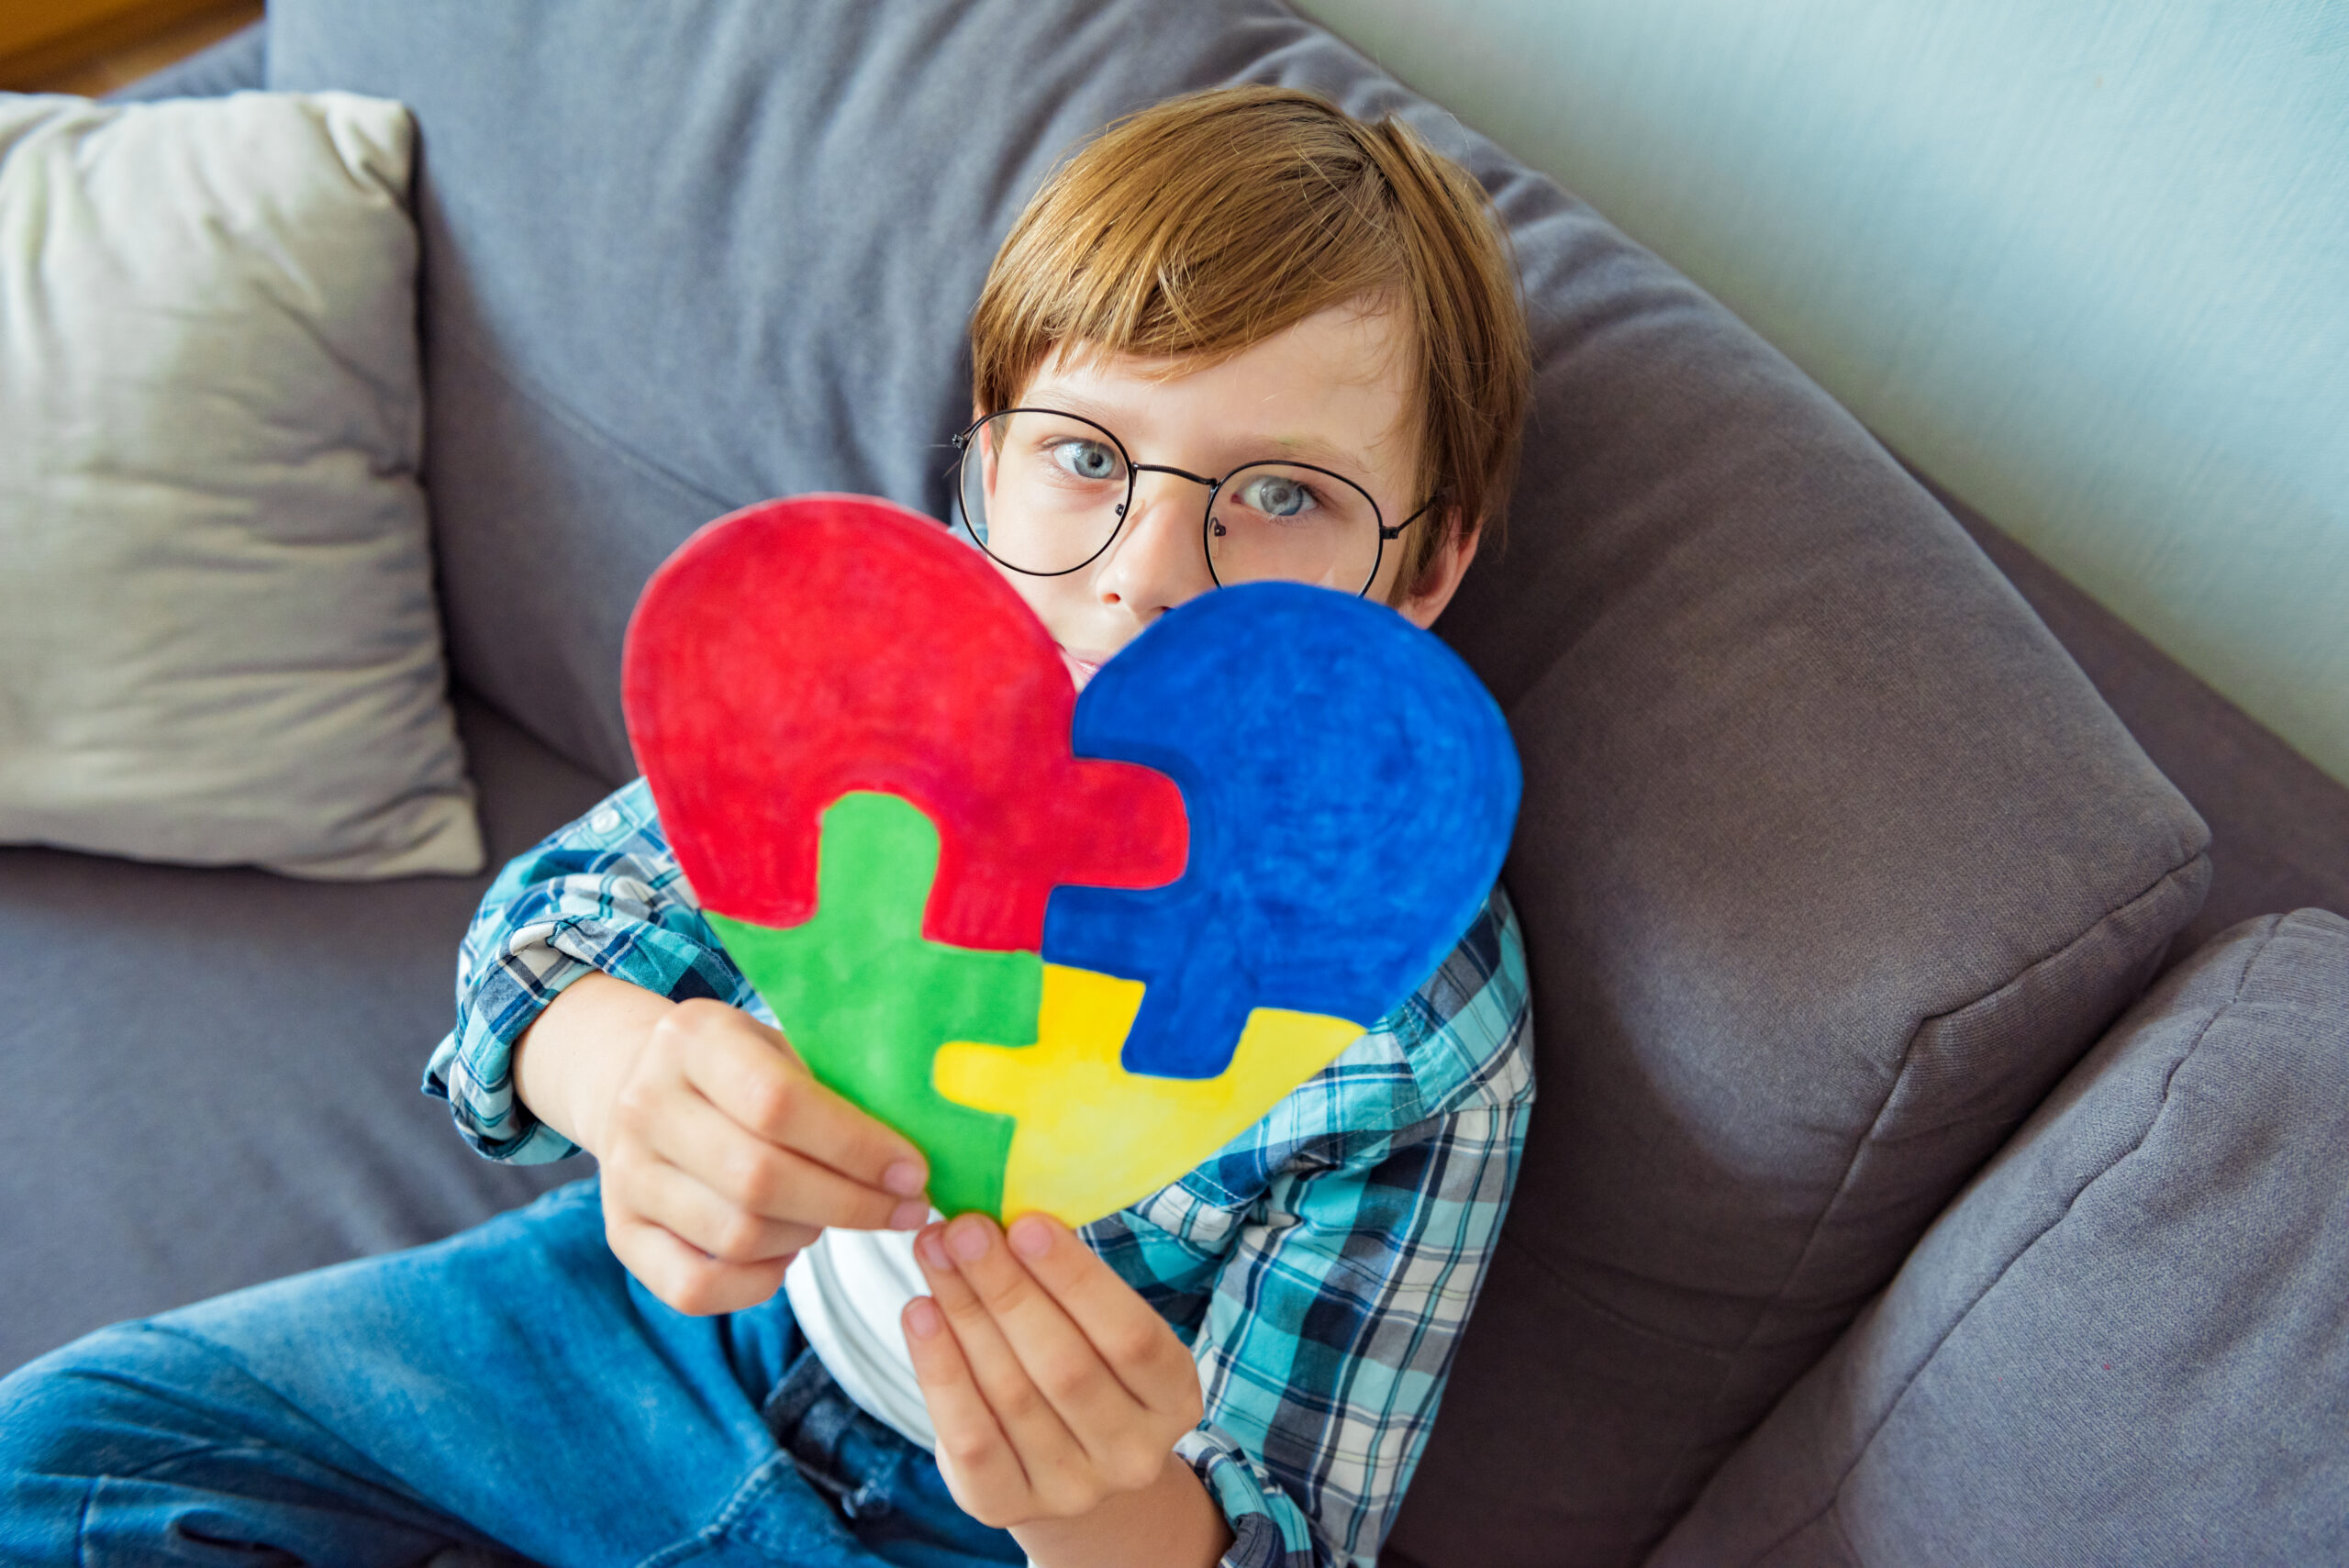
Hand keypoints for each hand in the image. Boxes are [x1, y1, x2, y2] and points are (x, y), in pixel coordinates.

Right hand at [519, 978, 932, 1314]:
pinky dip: (757, 1284)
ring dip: (808, 1235)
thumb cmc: (739, 1066)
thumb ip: (837, 1080)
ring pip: (736, 1236)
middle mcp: (645, 1104)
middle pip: (759, 1179)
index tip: (914, 1170)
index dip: (855, 1146)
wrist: (633, 1082)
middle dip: (851, 1203)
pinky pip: (695, 1288)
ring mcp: (624, 1174)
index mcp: (692, 1038)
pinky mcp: (619, 1232)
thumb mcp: (781, 1042)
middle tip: (905, 1210)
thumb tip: (925, 1137)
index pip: (778, 1103)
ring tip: (838, 1213)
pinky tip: (787, 1252)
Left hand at [903, 1212, 1208, 1532]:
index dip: (1077, 1279)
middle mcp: (1133, 1453)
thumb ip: (1069, 1284)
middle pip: (1064, 1366)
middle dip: (1006, 1288)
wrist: (1068, 1464)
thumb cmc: (1086, 1365)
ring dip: (964, 1314)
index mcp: (1174, 1398)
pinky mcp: (1006, 1506)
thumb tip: (1007, 1213)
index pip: (1132, 1336)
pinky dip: (939, 1371)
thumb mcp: (1102, 1330)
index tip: (1025, 1222)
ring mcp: (1073, 1489)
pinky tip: (918, 1314)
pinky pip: (969, 1438)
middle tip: (963, 1228)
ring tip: (933, 1254)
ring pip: (1010, 1394)